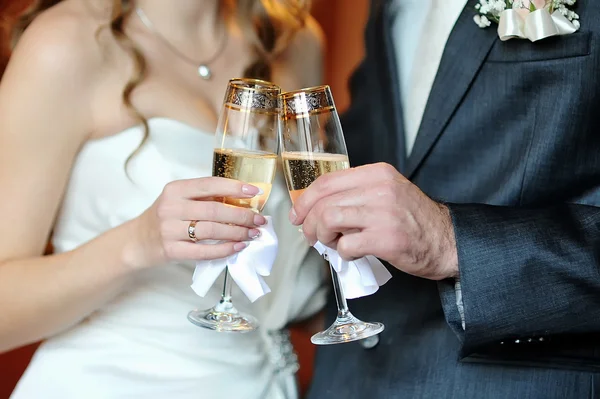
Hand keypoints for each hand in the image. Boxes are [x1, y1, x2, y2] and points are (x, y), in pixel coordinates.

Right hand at [130, 177, 266, 267]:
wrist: (137, 241)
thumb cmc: (166, 218)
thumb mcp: (179, 200)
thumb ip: (205, 198)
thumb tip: (243, 200)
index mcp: (176, 190)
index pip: (210, 184)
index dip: (235, 187)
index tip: (255, 192)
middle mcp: (171, 207)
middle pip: (215, 210)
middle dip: (242, 215)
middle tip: (259, 219)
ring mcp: (170, 230)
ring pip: (212, 230)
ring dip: (237, 233)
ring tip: (253, 233)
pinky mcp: (171, 250)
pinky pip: (204, 251)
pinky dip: (224, 250)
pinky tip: (238, 247)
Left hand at [290, 163, 458, 280]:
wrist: (446, 241)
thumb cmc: (412, 220)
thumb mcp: (386, 192)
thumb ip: (355, 193)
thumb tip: (315, 206)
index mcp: (377, 173)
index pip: (327, 181)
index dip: (305, 200)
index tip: (297, 214)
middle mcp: (380, 188)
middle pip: (324, 202)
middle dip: (308, 223)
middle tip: (310, 236)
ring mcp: (383, 213)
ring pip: (329, 220)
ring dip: (322, 237)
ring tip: (331, 244)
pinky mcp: (386, 239)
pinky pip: (346, 245)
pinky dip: (342, 253)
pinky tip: (352, 254)